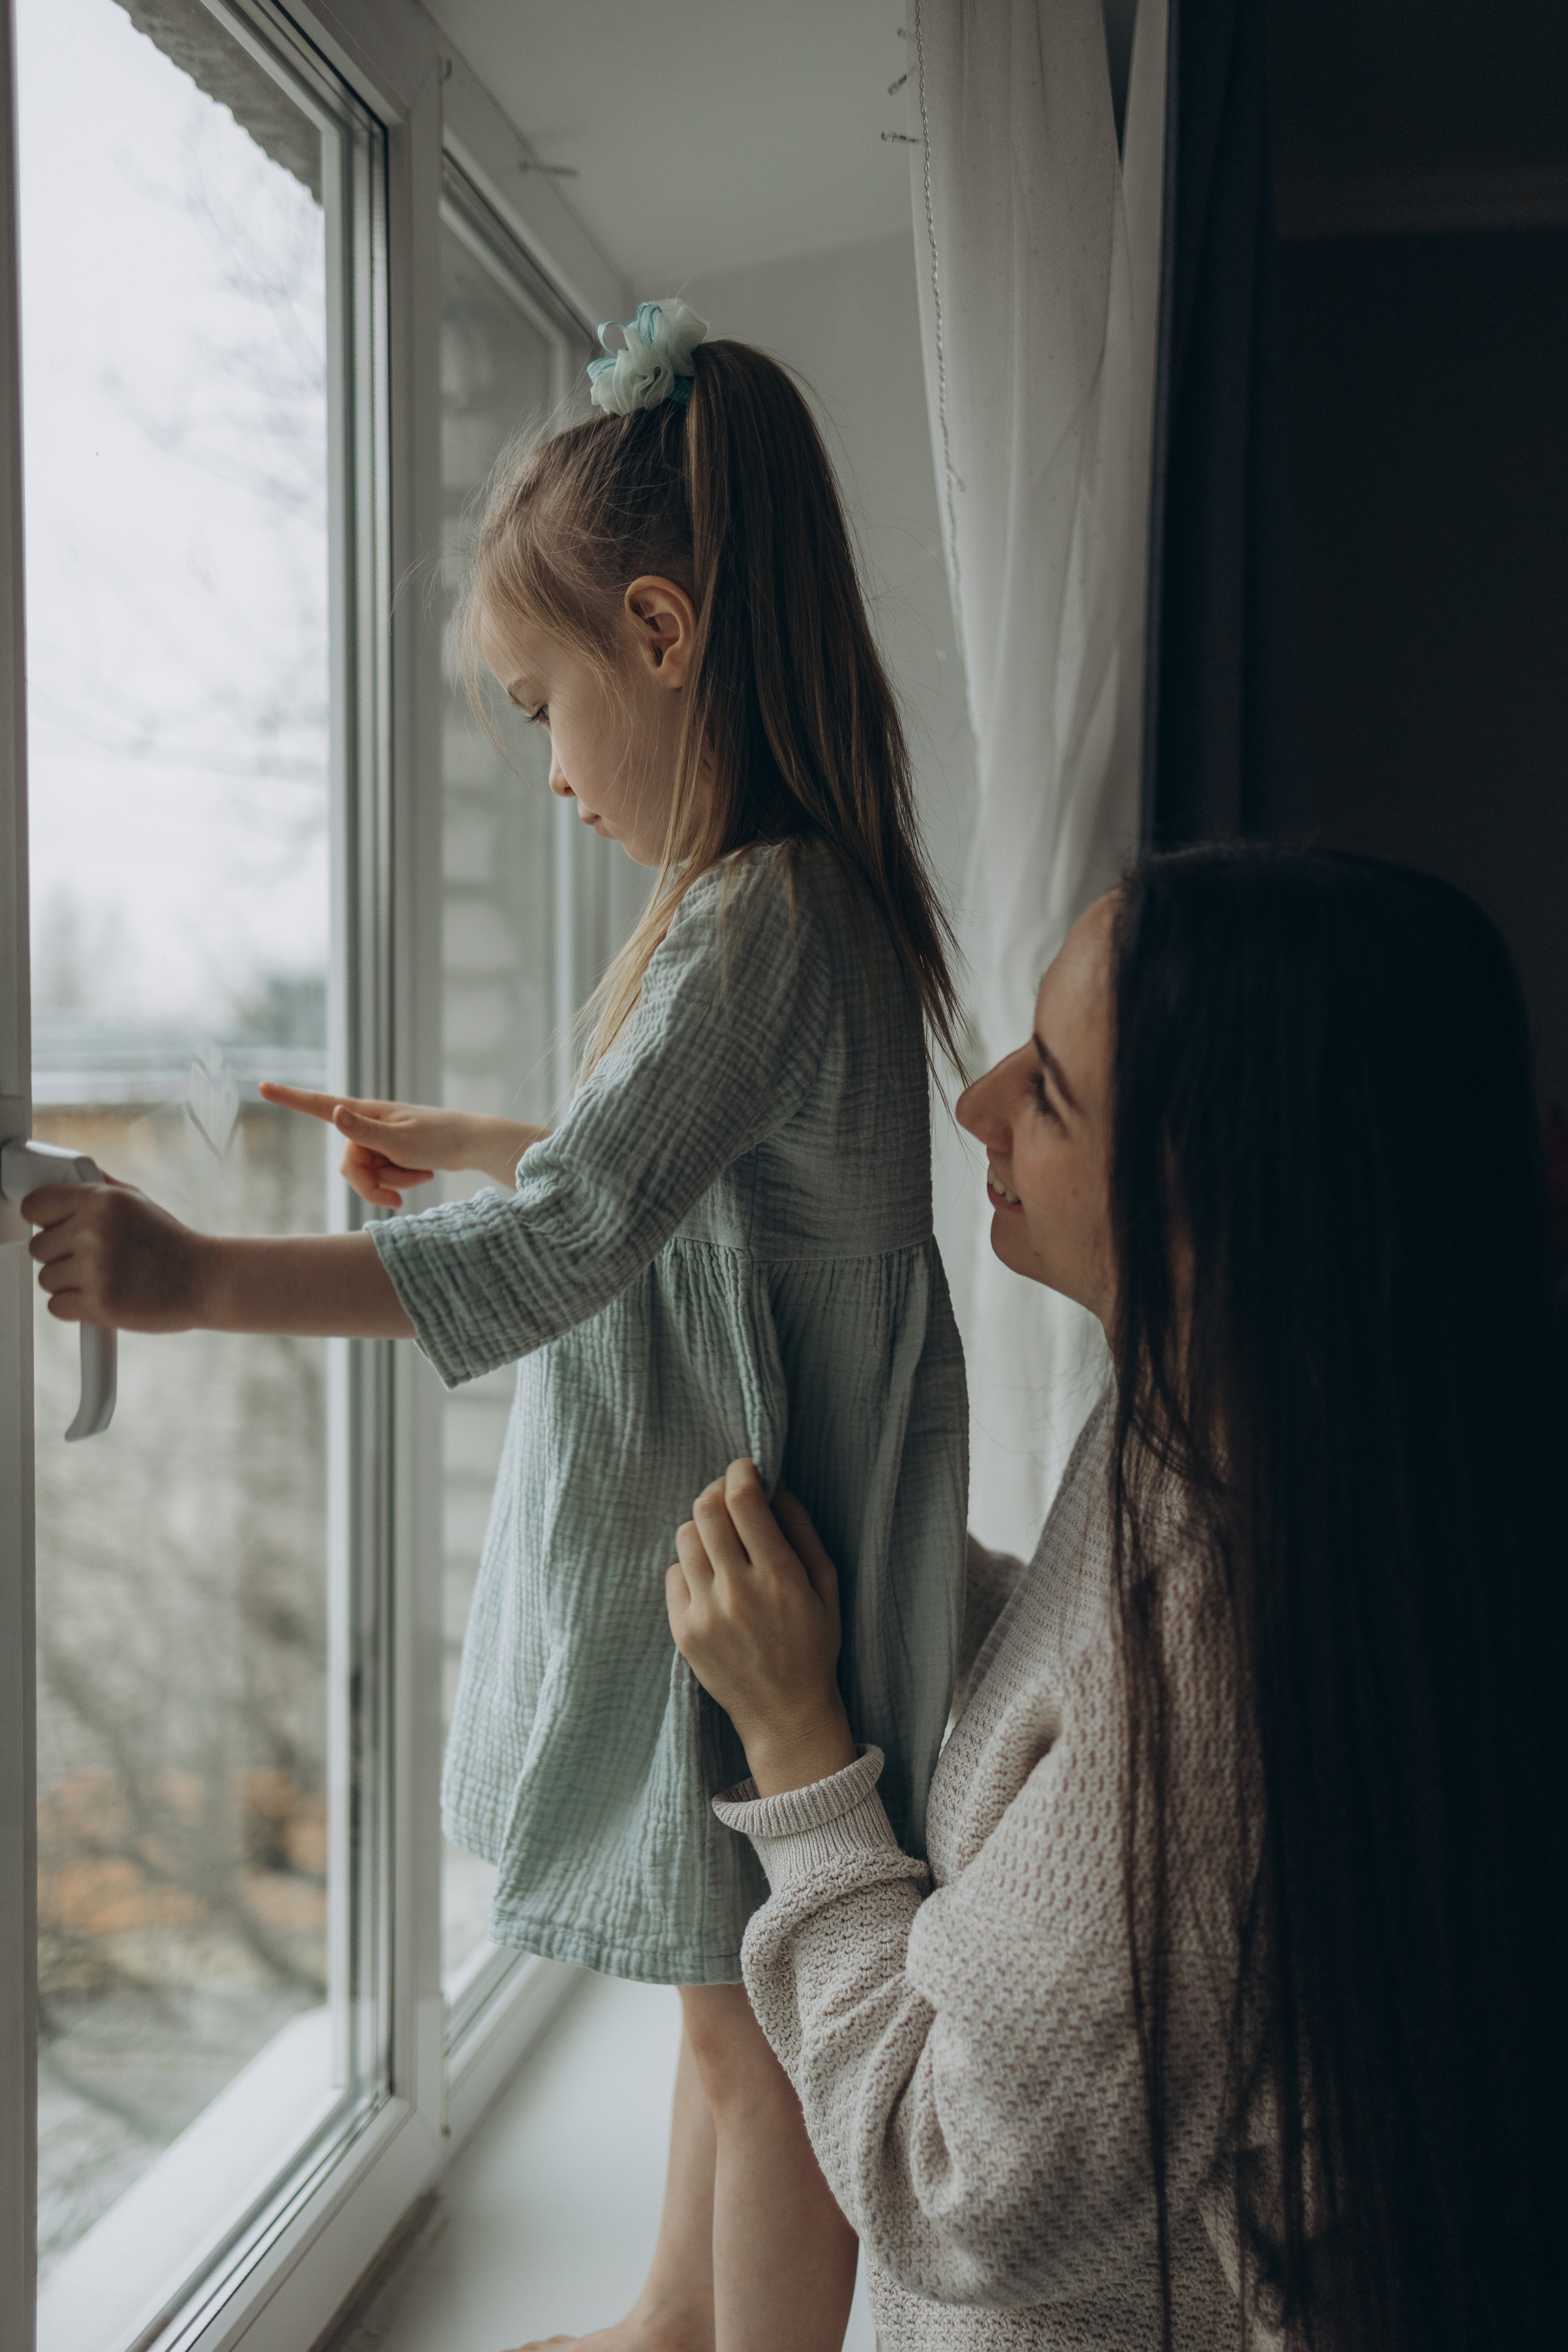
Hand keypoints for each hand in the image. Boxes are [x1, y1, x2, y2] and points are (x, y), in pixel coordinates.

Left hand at [25, 1178, 211, 1331]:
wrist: (207, 1281)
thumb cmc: (171, 1243)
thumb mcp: (139, 1202)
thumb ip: (99, 1189)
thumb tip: (65, 1175)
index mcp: (102, 1200)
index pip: (35, 1205)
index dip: (44, 1219)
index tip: (56, 1228)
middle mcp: (94, 1231)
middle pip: (38, 1246)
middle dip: (62, 1254)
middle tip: (97, 1257)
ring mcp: (95, 1269)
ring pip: (46, 1279)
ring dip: (70, 1283)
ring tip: (108, 1277)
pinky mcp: (98, 1304)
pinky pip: (56, 1306)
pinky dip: (77, 1307)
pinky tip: (107, 1295)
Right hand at [259, 1085, 548, 1205]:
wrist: (473, 1145)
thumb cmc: (439, 1139)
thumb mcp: (401, 1140)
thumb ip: (364, 1132)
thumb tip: (334, 1113)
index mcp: (366, 1113)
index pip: (321, 1105)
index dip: (291, 1098)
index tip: (263, 1086)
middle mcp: (367, 1124)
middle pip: (348, 1165)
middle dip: (372, 1184)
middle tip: (399, 1197)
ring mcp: (379, 1140)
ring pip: (366, 1175)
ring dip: (392, 1182)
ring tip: (420, 1174)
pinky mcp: (390, 1153)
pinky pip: (382, 1177)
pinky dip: (401, 1181)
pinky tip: (422, 1174)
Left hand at [666, 1460, 855, 1796]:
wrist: (785, 1713)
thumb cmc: (813, 1645)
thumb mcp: (827, 1585)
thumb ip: (802, 1530)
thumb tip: (775, 1486)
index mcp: (779, 1577)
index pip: (742, 1501)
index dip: (741, 1472)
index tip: (747, 1469)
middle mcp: (738, 1592)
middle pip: (705, 1509)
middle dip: (718, 1490)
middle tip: (731, 1496)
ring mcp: (705, 1613)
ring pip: (686, 1536)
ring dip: (704, 1527)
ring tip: (723, 1542)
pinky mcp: (682, 1631)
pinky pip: (673, 1572)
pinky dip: (691, 1565)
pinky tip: (713, 1579)